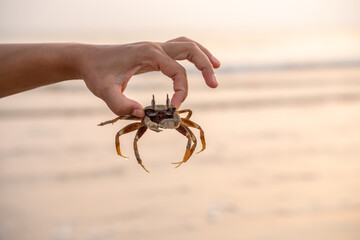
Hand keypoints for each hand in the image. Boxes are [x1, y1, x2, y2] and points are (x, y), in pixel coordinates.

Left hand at [80, 37, 220, 116]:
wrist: (87, 59)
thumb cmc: (96, 74)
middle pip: (190, 49)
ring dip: (203, 55)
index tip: (174, 108)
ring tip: (217, 68)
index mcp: (149, 54)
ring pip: (187, 44)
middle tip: (214, 85)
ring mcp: (155, 48)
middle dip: (205, 66)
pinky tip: (196, 64)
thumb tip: (143, 115)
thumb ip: (120, 105)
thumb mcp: (104, 91)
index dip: (182, 92)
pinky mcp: (153, 53)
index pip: (177, 72)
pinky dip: (192, 54)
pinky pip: (178, 49)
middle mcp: (155, 47)